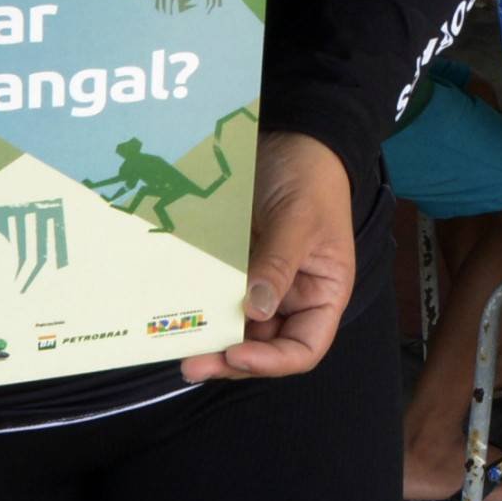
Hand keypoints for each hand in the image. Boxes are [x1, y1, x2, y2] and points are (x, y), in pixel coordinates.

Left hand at [181, 131, 355, 382]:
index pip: (304, 348)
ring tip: (179, 345)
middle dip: (231, 358)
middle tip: (193, 363)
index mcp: (322, 293)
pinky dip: (201, 310)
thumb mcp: (299, 220)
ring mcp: (263, 284)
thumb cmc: (309, 177)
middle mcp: (293, 297)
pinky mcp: (236, 268)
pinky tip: (179, 313)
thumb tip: (256, 311)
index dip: (273, 361)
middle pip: (265, 346)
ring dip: (211, 339)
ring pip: (238, 328)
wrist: (289, 137)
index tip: (237, 353)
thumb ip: (278, 265)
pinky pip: (218, 299)